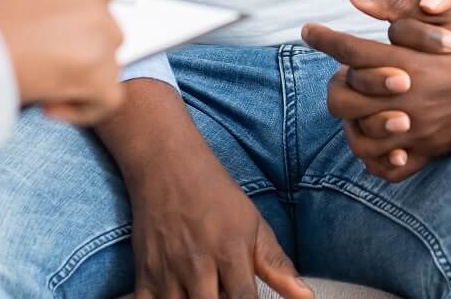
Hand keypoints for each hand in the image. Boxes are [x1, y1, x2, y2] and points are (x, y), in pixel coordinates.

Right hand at [0, 0, 123, 123]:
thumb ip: (32, 1)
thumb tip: (43, 30)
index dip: (81, 20)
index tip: (62, 40)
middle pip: (105, 26)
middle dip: (82, 51)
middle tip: (47, 68)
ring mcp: (95, 29)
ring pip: (108, 62)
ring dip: (80, 80)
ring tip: (41, 88)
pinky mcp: (97, 69)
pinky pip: (108, 98)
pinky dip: (83, 110)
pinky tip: (49, 107)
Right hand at [101, 84, 312, 298]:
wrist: (166, 163)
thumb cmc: (215, 194)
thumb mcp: (253, 224)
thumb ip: (278, 266)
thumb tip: (307, 297)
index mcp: (230, 252)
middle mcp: (198, 265)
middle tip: (225, 295)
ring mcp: (167, 271)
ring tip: (204, 293)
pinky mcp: (143, 273)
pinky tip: (178, 296)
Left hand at [305, 1, 450, 183]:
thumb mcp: (448, 9)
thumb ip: (397, 3)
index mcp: (408, 61)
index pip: (348, 50)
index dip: (323, 37)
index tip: (309, 30)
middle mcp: (409, 99)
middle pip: (342, 98)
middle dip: (335, 80)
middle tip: (341, 69)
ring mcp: (420, 130)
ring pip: (359, 136)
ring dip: (350, 117)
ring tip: (355, 100)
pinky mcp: (434, 149)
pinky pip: (390, 166)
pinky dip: (375, 156)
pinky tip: (375, 134)